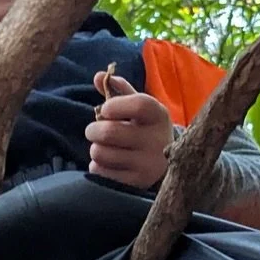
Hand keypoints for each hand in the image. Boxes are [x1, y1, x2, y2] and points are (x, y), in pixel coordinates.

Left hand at [85, 71, 171, 187]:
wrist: (166, 163)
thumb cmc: (145, 127)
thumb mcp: (138, 107)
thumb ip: (118, 90)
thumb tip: (98, 76)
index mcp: (158, 115)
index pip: (139, 105)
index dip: (115, 105)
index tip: (105, 109)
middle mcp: (157, 140)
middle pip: (109, 132)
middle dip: (93, 130)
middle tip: (94, 130)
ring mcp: (148, 164)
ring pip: (101, 153)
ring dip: (95, 149)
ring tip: (104, 147)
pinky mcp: (137, 183)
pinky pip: (101, 172)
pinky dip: (97, 166)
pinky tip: (109, 163)